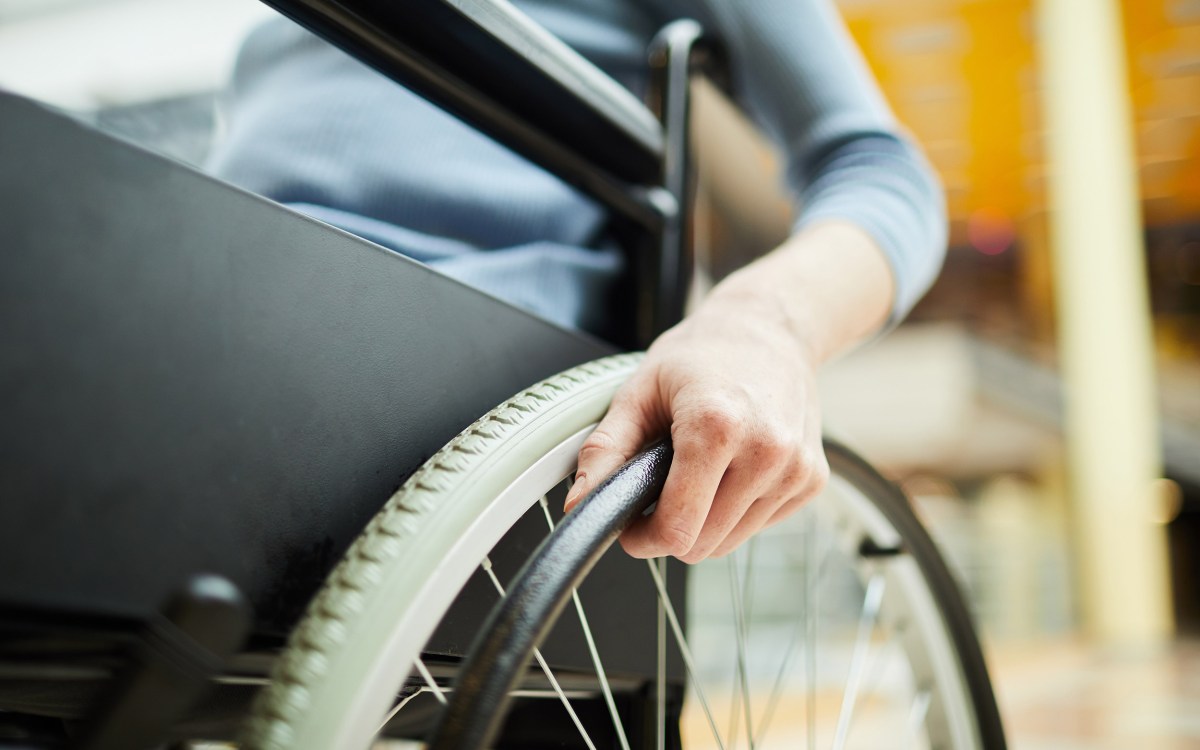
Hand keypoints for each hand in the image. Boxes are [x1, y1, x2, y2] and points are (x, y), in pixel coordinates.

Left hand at [563, 287, 828, 562]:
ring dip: (705, 522)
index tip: (632, 526)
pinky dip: (736, 510)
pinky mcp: (812, 479)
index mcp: (716, 427)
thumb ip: (606, 449)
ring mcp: (795, 468)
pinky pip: (759, 526)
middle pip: (703, 544)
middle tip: (660, 491)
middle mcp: (765, 451)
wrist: (771, 328)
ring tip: (698, 471)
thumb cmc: (702, 355)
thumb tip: (578, 503)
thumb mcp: (639, 390)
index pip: (678, 528)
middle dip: (672, 529)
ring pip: (730, 543)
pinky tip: (732, 468)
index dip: (645, 539)